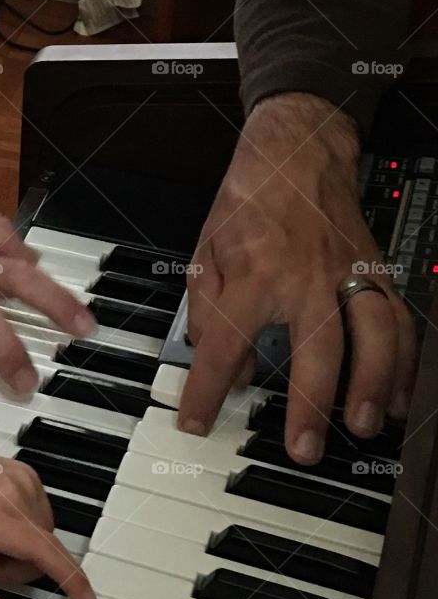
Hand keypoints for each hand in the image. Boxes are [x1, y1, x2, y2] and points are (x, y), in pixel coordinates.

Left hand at [0, 425, 96, 598]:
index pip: (44, 553)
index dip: (70, 580)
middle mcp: (13, 492)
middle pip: (42, 552)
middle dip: (15, 566)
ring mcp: (23, 478)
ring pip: (44, 536)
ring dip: (20, 546)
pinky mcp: (28, 474)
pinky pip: (40, 516)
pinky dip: (22, 526)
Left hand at [179, 94, 415, 462]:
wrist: (297, 150)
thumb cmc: (249, 202)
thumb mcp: (204, 254)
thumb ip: (207, 314)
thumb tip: (225, 367)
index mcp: (254, 274)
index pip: (225, 345)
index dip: (205, 391)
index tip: (195, 423)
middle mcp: (306, 276)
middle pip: (318, 349)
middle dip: (313, 405)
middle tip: (305, 448)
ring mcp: (348, 273)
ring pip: (374, 336)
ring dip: (373, 387)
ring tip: (365, 426)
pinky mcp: (375, 270)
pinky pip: (399, 321)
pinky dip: (403, 362)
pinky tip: (398, 395)